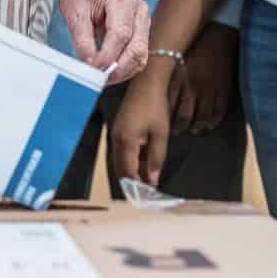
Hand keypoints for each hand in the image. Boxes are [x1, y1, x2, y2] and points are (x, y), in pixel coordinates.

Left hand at [57, 0, 149, 84]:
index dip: (108, 55)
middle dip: (118, 68)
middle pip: (136, 47)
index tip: (93, 68)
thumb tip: (88, 64)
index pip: (121, 33)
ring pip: (141, 55)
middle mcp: (139, 10)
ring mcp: (144, 21)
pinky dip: (125, 68)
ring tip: (102, 78)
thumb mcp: (75, 10)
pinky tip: (110, 72)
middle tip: (98, 79)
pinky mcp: (142, 32)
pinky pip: (138, 55)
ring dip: (123, 71)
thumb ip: (82, 38)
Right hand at [111, 60, 174, 188]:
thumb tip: (153, 180)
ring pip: (120, 161)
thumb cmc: (155, 106)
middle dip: (132, 181)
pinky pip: (121, 151)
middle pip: (120, 169)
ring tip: (148, 179)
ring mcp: (115, 134)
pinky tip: (143, 162)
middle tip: (147, 191)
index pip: (128, 172)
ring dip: (132, 171)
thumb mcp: (161, 134)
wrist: (147, 82)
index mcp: (126, 142)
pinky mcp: (118, 129)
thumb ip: (156, 158)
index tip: (148, 195)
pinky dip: (131, 160)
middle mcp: (116, 140)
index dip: (137, 186)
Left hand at [167, 21, 238, 136]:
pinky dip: (212, 122)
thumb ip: (168, 76)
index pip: (168, 105)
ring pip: (202, 117)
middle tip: (175, 133)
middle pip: (184, 116)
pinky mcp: (224, 89)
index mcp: (178, 77)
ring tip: (193, 131)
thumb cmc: (193, 44)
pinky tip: (208, 125)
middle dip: (179, 128)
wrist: (218, 32)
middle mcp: (193, 85)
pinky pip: (218, 112)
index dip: (164, 119)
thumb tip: (153, 93)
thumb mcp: (175, 58)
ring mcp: (210, 89)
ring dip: (196, 128)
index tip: (160, 125)